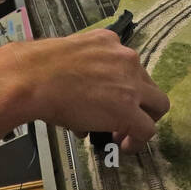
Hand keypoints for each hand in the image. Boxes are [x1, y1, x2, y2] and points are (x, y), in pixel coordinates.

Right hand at [0, 32, 169, 153]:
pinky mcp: (128, 110)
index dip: (124, 88)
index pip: (129, 66)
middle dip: (140, 103)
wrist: (33, 79)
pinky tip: (125, 147)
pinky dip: (138, 140)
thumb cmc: (38, 69)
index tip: (113, 101)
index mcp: (110, 42)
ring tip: (125, 135)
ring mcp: (130, 84)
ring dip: (144, 119)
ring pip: (157, 104)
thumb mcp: (67, 61)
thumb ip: (83, 76)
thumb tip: (83, 101)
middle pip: (149, 85)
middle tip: (124, 118)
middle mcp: (126, 58)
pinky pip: (146, 128)